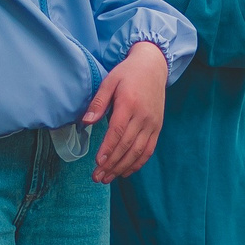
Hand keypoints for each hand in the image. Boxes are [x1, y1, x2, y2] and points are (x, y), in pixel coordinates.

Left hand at [85, 40, 167, 183]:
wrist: (154, 67)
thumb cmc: (128, 73)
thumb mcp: (109, 81)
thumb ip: (98, 103)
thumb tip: (86, 122)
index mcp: (129, 103)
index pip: (118, 131)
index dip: (108, 149)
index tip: (98, 162)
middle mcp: (143, 116)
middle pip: (127, 145)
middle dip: (111, 163)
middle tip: (97, 177)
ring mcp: (153, 123)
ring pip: (138, 151)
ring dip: (122, 167)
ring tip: (108, 178)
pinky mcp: (157, 127)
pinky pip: (149, 150)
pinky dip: (138, 163)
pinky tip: (125, 172)